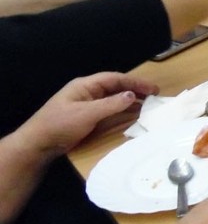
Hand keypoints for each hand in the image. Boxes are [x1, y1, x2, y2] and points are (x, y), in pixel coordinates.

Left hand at [16, 73, 158, 158]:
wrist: (37, 145)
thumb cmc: (60, 125)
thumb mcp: (87, 114)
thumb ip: (111, 104)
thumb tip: (131, 95)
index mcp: (86, 86)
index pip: (115, 79)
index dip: (135, 82)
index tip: (152, 88)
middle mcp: (88, 92)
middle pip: (115, 87)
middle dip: (135, 90)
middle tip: (154, 96)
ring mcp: (87, 105)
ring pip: (113, 99)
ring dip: (130, 101)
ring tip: (148, 105)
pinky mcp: (86, 118)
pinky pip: (109, 110)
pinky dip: (122, 111)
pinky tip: (132, 115)